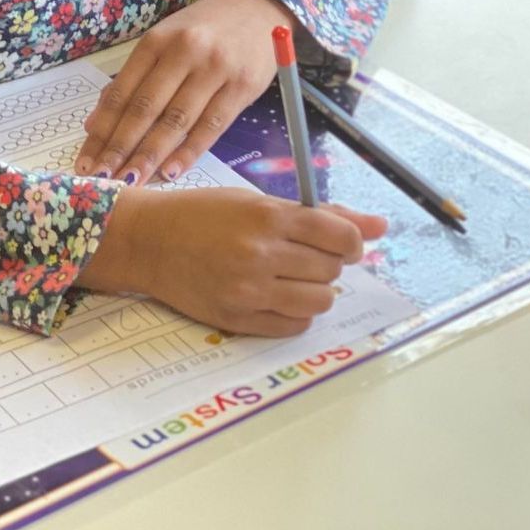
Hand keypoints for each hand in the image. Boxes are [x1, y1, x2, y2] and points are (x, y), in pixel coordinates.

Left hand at [75, 0, 293, 183]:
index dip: (102, 131)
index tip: (86, 162)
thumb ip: (133, 79)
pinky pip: (211, 126)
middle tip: (102, 180)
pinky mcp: (242, 86)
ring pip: (176, 121)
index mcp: (157, 41)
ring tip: (132, 183)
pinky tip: (171, 172)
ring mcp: (215, 69)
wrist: (257, 7)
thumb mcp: (165, 41)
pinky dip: (189, 152)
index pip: (121, 93)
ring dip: (151, 156)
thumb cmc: (203, 29)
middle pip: (146, 109)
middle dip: (120, 149)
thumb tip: (97, 123)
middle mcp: (184, 52)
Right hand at [77, 187, 386, 335]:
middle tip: (308, 256)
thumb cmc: (204, 214)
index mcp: (268, 216)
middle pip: (332, 271)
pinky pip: (292, 327)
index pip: (340, 236)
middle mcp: (261, 254)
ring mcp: (249, 291)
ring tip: (295, 278)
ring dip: (317, 291)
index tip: (345, 243)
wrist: (149, 241)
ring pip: (318, 302)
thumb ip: (320, 215)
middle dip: (330, 264)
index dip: (352, 241)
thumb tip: (380, 225)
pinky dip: (296, 314)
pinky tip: (279, 297)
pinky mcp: (236, 320)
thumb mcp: (258, 201)